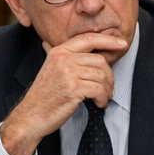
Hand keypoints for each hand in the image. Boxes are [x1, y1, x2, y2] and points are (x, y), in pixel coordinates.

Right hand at [0, 31, 123, 154]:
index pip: (88, 38)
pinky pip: (99, 89)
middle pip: (99, 60)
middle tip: (108, 89)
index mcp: (59, 51)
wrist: (31, 116)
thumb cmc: (44, 96)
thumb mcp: (52, 69)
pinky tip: (99, 104)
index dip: (108, 39)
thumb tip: (85, 44)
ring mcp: (67, 72)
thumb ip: (66, 57)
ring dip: (107, 90)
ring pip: (101, 75)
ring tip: (102, 98)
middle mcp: (63, 58)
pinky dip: (103, 98)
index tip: (122, 43)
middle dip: (109, 76)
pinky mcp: (73, 88)